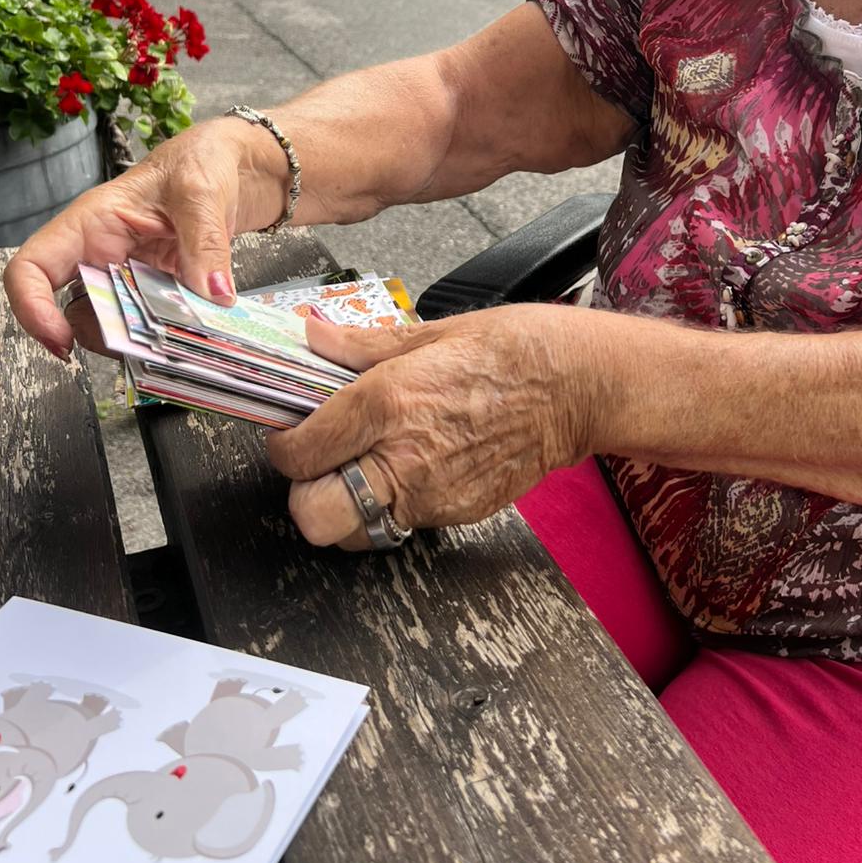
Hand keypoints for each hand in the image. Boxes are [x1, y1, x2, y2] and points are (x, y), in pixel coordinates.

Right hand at [2, 117, 279, 359]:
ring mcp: (131, 275)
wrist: (237, 164)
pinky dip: (170, 335)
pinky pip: (153, 323)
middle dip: (105, 336)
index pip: (33, 268)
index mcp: (93, 223)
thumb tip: (212, 294)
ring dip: (142, 340)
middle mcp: (103, 253)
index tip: (60, 342)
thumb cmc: (201, 158)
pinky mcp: (160, 289)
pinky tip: (194, 334)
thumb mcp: (201, 191)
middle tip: (146, 345)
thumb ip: (205, 242)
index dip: (32, 309)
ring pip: (114, 324)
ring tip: (178, 340)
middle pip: (76, 310)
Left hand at [267, 305, 600, 550]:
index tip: (293, 431)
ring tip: (365, 465)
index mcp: (385, 402)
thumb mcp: (428, 332)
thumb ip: (358, 346)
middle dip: (305, 493)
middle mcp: (401, 457)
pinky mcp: (455, 513)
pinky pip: (400, 523)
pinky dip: (393, 502)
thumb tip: (312, 335)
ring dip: (347, 505)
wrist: (576, 385)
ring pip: (354, 530)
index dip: (285, 443)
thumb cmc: (512, 350)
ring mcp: (429, 494)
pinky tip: (413, 464)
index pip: (298, 452)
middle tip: (319, 463)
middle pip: (313, 516)